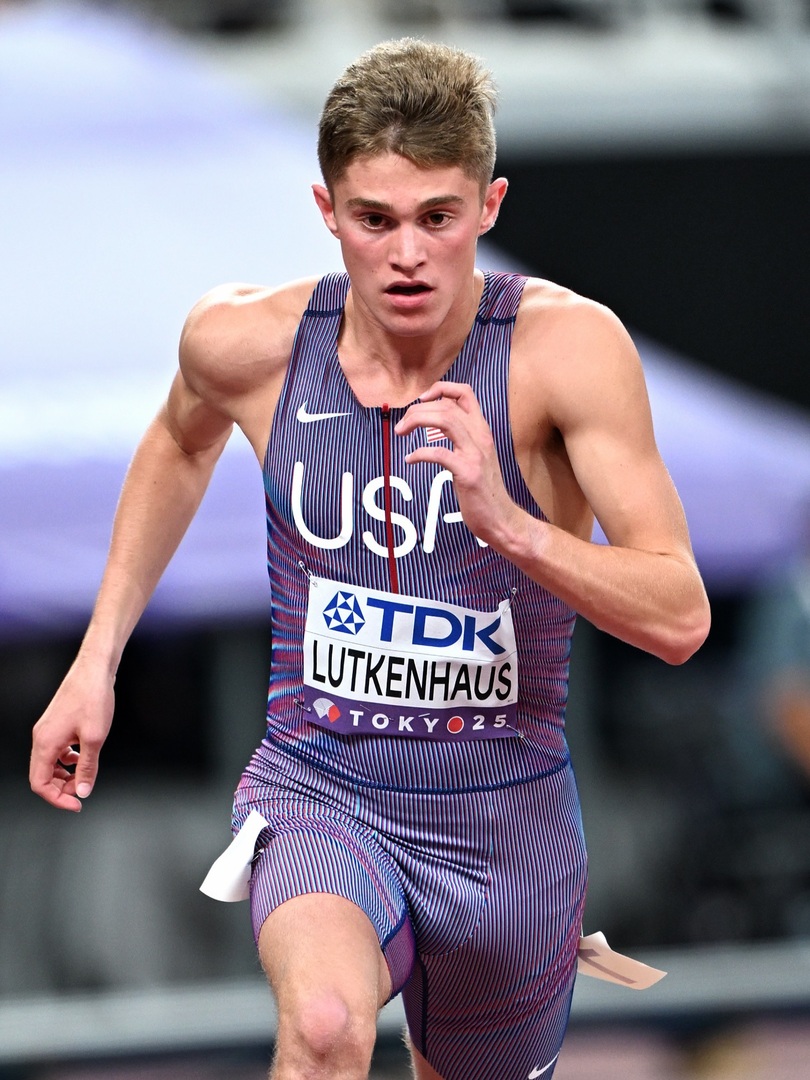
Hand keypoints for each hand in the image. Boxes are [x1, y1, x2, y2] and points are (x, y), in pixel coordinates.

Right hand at [30, 657, 114, 811]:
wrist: (94, 670)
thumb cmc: (93, 698)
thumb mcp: (95, 738)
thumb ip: (87, 767)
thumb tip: (83, 790)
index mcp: (46, 743)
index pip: (40, 784)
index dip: (57, 799)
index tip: (76, 804)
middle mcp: (42, 737)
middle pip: (43, 775)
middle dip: (62, 788)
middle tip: (82, 790)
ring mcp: (48, 730)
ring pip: (50, 764)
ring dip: (65, 774)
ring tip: (84, 776)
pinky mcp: (57, 724)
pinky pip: (57, 751)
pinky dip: (68, 760)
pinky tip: (83, 757)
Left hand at [395, 381, 525, 548]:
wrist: (501, 518)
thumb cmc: (484, 489)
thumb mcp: (476, 456)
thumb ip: (463, 438)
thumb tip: (437, 424)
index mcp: (482, 430)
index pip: (465, 393)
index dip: (441, 388)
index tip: (422, 399)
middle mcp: (481, 437)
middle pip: (447, 406)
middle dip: (417, 410)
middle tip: (402, 426)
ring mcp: (476, 454)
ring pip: (446, 420)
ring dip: (417, 421)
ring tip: (401, 432)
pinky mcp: (468, 473)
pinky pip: (440, 454)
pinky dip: (420, 454)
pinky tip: (410, 459)